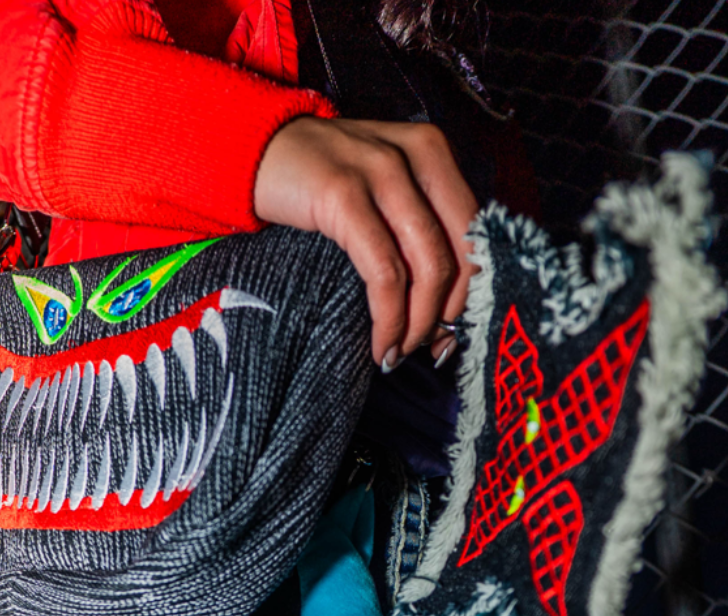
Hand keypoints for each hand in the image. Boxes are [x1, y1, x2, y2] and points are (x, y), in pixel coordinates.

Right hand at [253, 115, 476, 368]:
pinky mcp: (344, 196)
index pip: (474, 233)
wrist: (253, 150)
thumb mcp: (378, 192)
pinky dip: (388, 317)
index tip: (448, 334)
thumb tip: (442, 312)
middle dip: (444, 315)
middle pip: (457, 253)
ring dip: (417, 324)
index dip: (468, 293)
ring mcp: (381, 171)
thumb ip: (412, 230)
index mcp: (433, 153)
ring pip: (426, 266)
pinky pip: (383, 272)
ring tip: (397, 353)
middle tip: (423, 350)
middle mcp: (416, 155)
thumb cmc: (317, 183)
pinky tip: (380, 343)